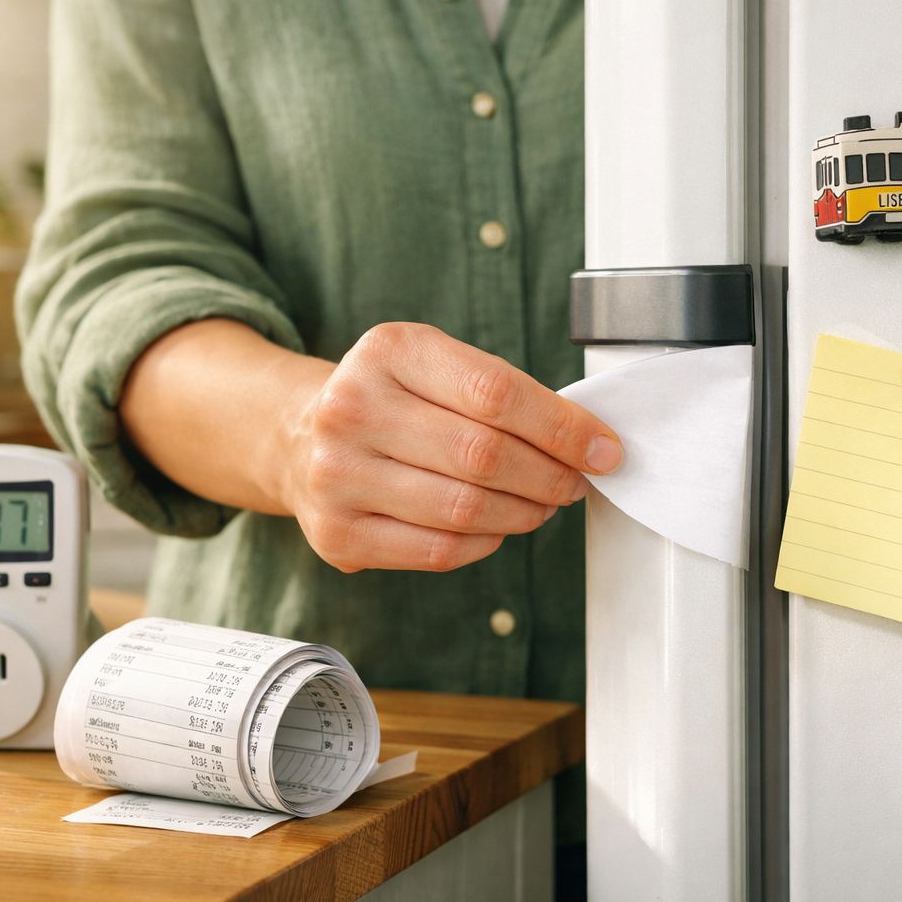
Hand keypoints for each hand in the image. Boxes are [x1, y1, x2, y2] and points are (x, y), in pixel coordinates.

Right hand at [281, 322, 622, 571]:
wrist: (297, 435)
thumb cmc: (391, 399)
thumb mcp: (435, 365)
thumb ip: (504, 394)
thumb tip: (588, 443)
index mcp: (388, 351)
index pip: (496, 393)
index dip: (562, 427)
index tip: (603, 449)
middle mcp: (352, 408)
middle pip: (483, 456)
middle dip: (550, 475)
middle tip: (575, 482)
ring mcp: (337, 475)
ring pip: (465, 510)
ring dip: (524, 513)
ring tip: (543, 504)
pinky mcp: (338, 533)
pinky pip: (439, 551)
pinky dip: (486, 543)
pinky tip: (496, 527)